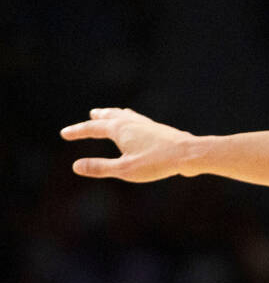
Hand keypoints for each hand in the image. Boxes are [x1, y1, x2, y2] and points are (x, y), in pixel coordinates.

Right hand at [60, 108, 195, 181]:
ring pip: (127, 116)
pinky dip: (131, 119)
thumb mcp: (124, 169)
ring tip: (111, 114)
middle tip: (92, 113)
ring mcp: (147, 124)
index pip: (93, 128)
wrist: (189, 154)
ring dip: (115, 115)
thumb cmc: (157, 162)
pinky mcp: (159, 129)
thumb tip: (76, 166)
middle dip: (99, 117)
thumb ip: (100, 167)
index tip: (64, 133)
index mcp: (120, 129)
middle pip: (111, 116)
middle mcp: (133, 122)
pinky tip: (138, 125)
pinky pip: (139, 120)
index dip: (78, 131)